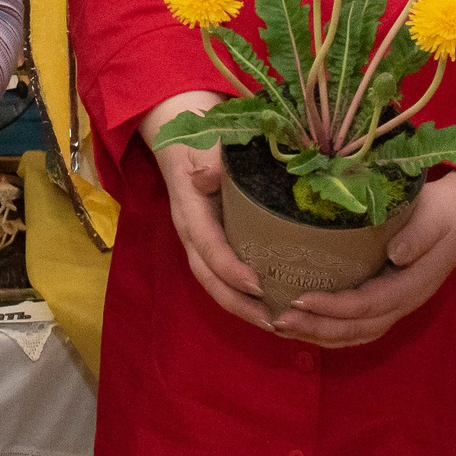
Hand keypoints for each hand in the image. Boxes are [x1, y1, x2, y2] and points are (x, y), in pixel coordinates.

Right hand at [149, 138, 274, 331]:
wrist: (180, 132)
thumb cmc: (199, 137)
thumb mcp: (205, 141)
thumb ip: (210, 158)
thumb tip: (208, 175)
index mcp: (190, 208)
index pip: (207, 246)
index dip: (229, 268)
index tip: (258, 286)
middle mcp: (191, 231)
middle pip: (208, 278)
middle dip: (238, 304)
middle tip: (273, 322)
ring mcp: (199, 239)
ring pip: (214, 282)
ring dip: (242, 307)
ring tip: (275, 323)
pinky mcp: (212, 241)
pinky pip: (223, 275)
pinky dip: (243, 296)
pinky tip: (271, 305)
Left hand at [273, 173, 455, 347]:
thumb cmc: (445, 213)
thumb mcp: (435, 218)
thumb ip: (418, 236)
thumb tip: (396, 255)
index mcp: (411, 286)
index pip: (368, 305)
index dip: (333, 307)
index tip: (300, 298)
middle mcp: (401, 303)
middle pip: (356, 329)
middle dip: (316, 328)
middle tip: (278, 319)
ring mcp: (395, 306)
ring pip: (354, 334)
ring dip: (317, 335)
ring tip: (281, 325)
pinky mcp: (386, 300)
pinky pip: (356, 327)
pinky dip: (328, 331)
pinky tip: (302, 323)